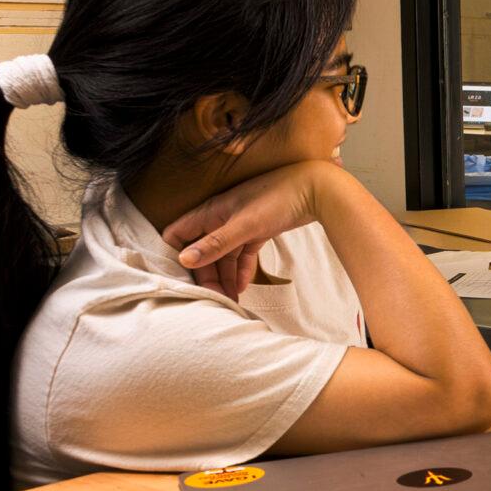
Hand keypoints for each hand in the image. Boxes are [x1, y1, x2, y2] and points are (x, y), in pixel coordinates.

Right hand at [162, 160, 343, 296]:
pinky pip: (242, 254)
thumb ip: (215, 243)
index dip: (174, 256)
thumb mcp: (245, 225)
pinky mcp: (257, 231)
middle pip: (202, 251)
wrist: (317, 190)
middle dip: (205, 275)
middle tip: (214, 299)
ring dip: (224, 277)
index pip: (178, 235)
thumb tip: (184, 259)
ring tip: (229, 300)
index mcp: (209, 212)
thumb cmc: (278, 199)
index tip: (180, 280)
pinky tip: (242, 287)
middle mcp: (219, 219)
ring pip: (223, 256)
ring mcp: (239, 225)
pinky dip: (241, 270)